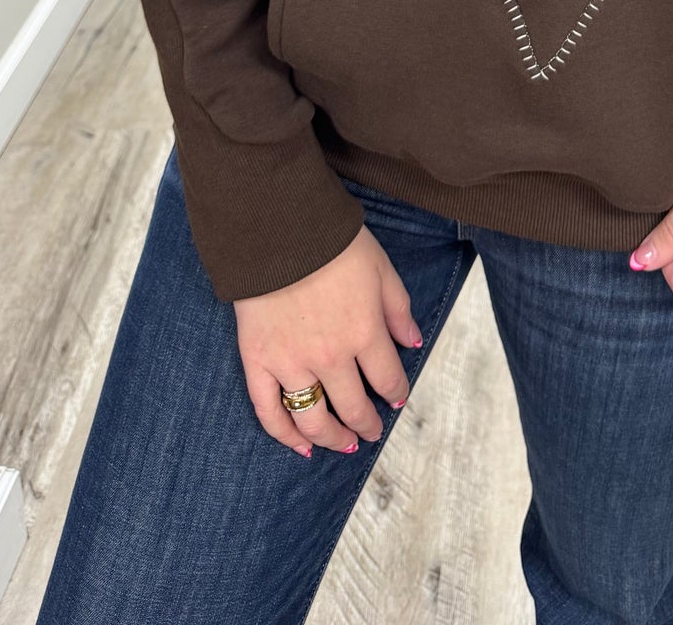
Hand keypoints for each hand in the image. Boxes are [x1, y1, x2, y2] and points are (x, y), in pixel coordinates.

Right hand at [234, 225, 422, 457]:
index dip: (395, 393)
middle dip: (367, 424)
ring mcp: (291, 363)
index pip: (387, 379)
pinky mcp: (258, 361)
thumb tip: (414, 342)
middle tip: (371, 432)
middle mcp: (331, 356)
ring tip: (343, 444)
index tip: (396, 400)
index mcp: (365, 332)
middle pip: (353, 407)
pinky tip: (300, 446)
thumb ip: (398, 310)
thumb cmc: (333, 242)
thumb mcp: (381, 269)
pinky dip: (284, 435)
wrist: (277, 226)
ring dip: (332, 438)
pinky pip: (269, 411)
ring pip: (314, 419)